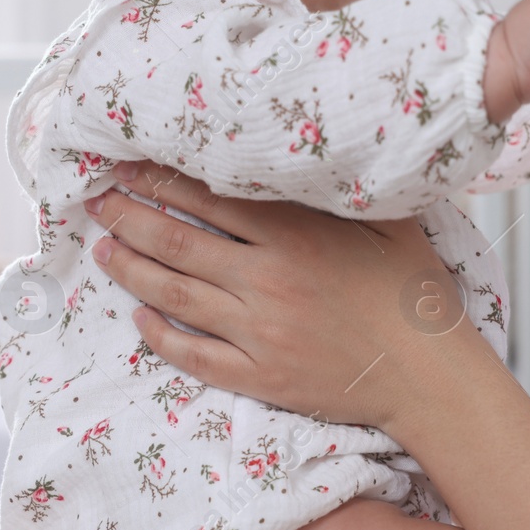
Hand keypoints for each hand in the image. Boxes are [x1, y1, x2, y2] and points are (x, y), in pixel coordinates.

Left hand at [81, 159, 489, 430]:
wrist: (432, 377)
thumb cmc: (414, 293)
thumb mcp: (390, 222)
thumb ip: (340, 189)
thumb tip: (306, 152)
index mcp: (296, 236)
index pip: (209, 197)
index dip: (160, 180)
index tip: (128, 167)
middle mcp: (269, 281)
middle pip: (178, 242)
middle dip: (129, 218)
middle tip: (97, 202)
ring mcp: (260, 334)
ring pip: (176, 295)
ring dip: (132, 270)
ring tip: (102, 251)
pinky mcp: (262, 378)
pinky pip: (196, 356)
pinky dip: (161, 336)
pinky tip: (139, 318)